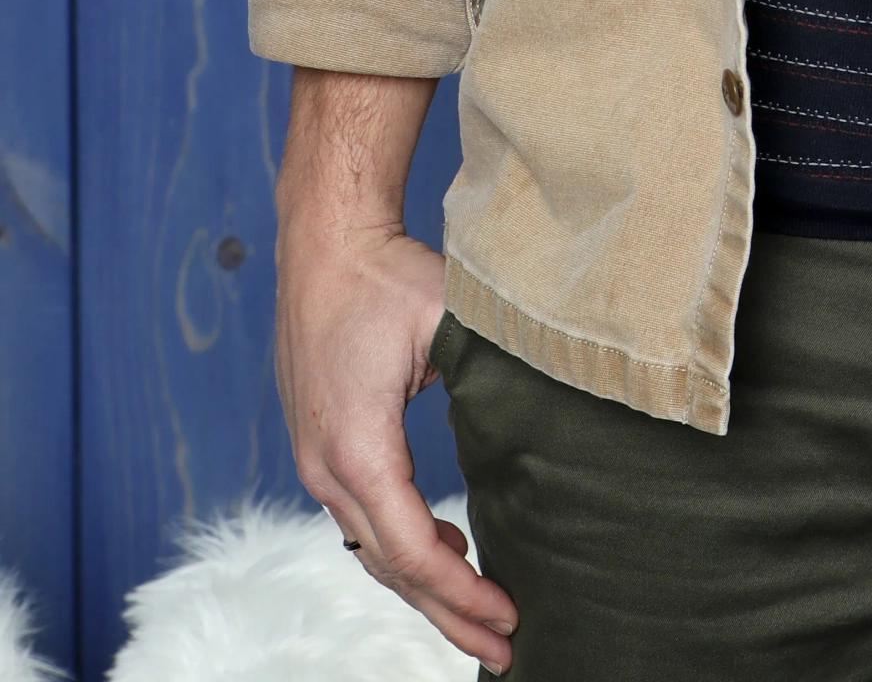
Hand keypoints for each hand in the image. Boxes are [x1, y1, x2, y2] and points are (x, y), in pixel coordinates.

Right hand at [274, 70, 517, 671]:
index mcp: (356, 447)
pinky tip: (443, 547)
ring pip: (372, 548)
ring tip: (480, 615)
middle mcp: (327, 467)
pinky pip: (362, 517)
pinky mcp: (322, 445)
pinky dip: (401, 547)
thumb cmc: (382, 273)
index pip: (408, 548)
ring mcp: (317, 460)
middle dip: (447, 612)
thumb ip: (488, 368)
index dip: (460, 590)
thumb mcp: (445, 316)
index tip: (508, 612)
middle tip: (503, 646)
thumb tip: (545, 409)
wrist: (323, 239)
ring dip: (424, 586)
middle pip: (388, 567)